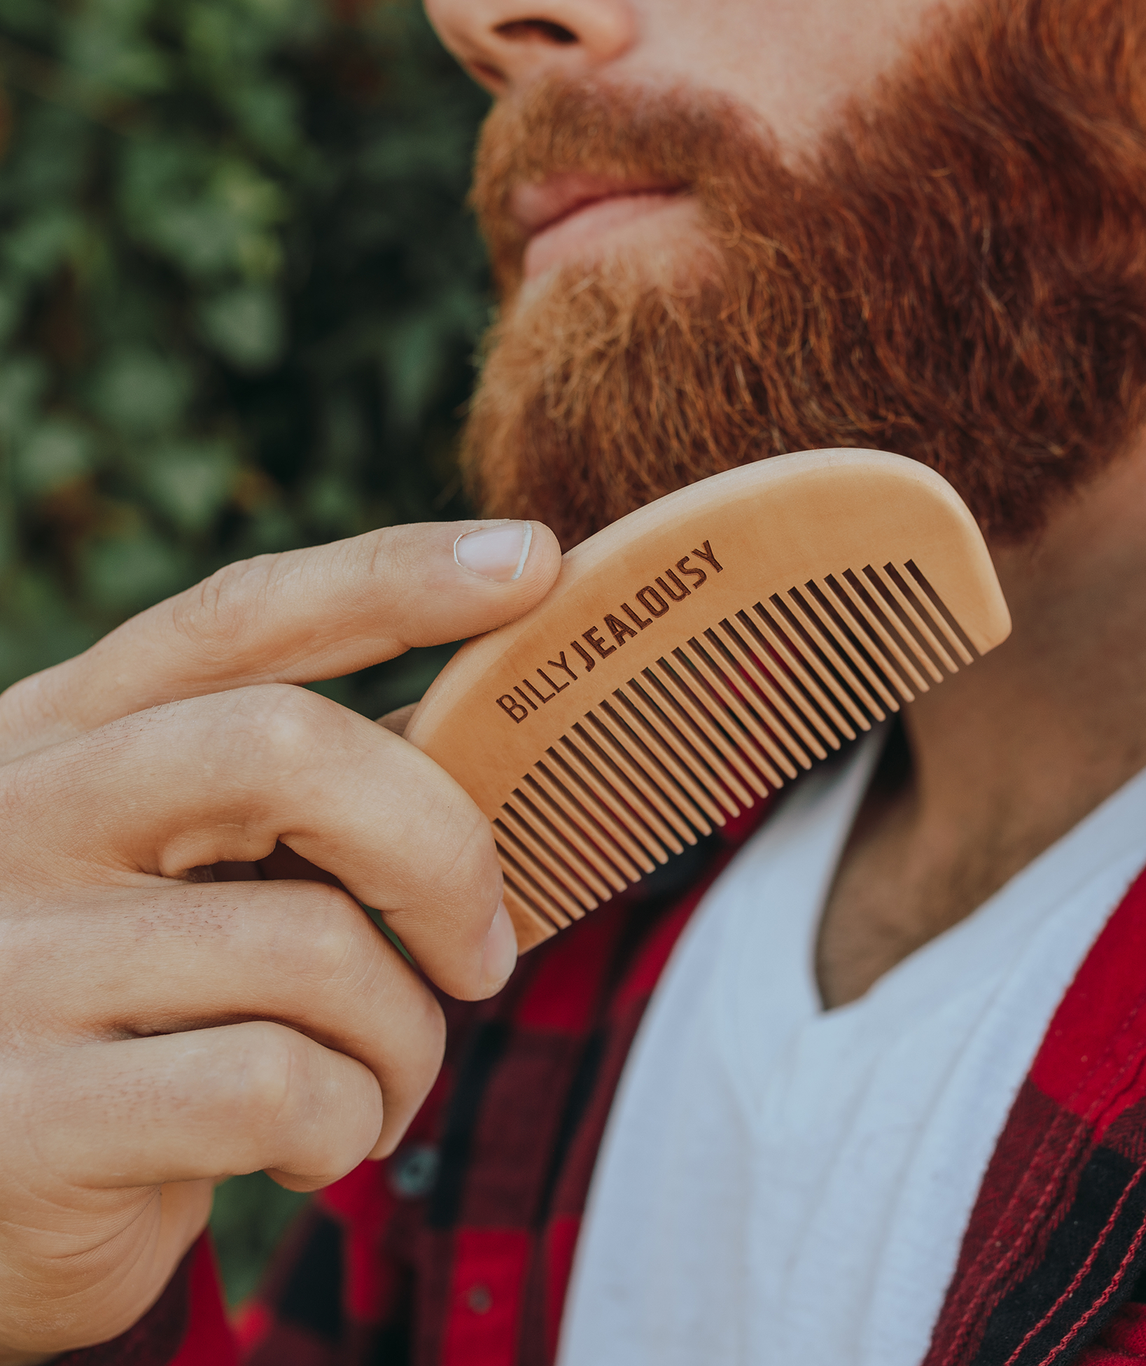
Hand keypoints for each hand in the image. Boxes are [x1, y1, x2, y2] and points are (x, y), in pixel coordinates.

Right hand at [0, 519, 559, 1362]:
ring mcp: (5, 962)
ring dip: (404, 1038)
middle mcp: (16, 817)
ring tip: (381, 1082)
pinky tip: (314, 1146)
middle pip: (288, 748)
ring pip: (315, 948)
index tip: (534, 559)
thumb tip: (486, 734)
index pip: (242, 617)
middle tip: (486, 952)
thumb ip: (309, 801)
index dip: (396, 577)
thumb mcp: (192, 880)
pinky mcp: (22, 1116)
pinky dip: (347, 1125)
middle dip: (442, 853)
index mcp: (67, 737)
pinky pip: (275, 1089)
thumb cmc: (135, 1025)